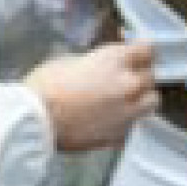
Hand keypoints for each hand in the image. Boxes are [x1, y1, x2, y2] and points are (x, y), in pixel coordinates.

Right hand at [23, 41, 156, 152]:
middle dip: (140, 75)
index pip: (148, 50)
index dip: (141, 50)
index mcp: (116, 61)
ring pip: (150, 103)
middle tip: (124, 77)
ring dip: (141, 99)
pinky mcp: (118, 135)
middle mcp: (129, 86)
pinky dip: (123, 121)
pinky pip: (130, 125)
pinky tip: (106, 121)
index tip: (135, 52)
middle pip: (151, 77)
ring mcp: (127, 113)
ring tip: (123, 100)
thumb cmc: (45, 85)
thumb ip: (94, 63)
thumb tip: (101, 67)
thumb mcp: (68, 60)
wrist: (35, 122)